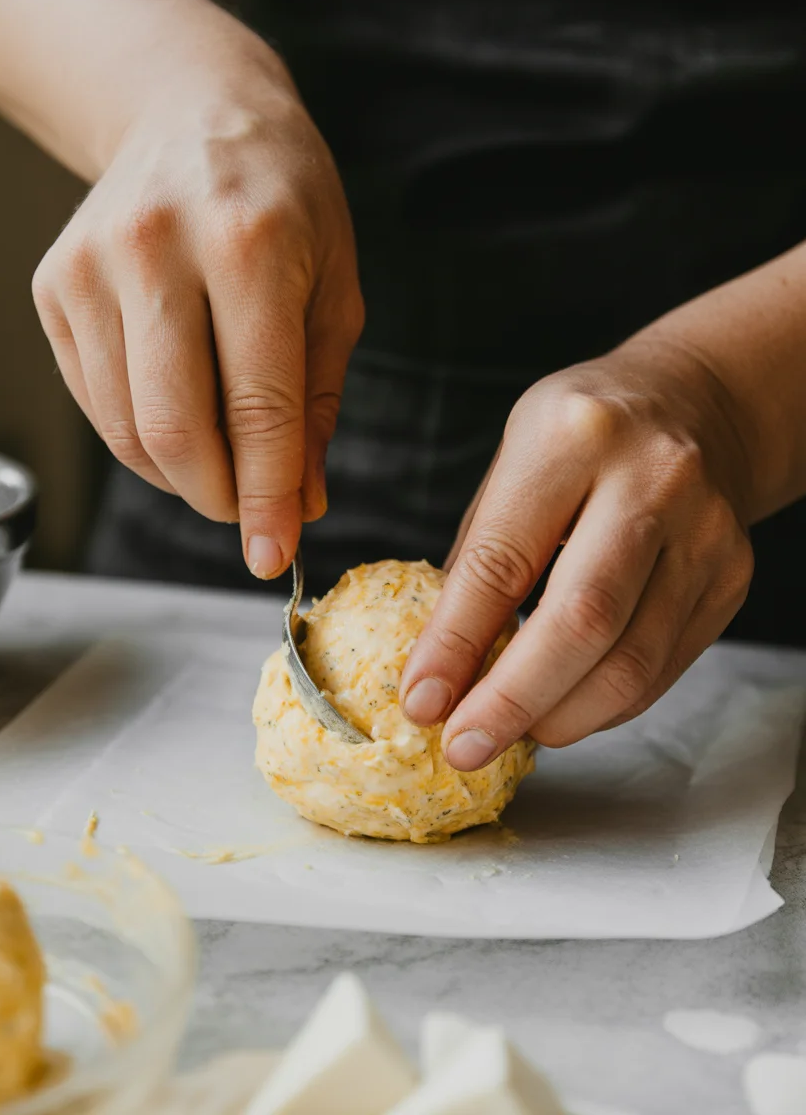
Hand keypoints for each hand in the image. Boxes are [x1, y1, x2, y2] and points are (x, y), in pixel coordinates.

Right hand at [31, 54, 362, 578]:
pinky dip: (144, 444)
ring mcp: (91, 268)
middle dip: (221, 500)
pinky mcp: (54, 289)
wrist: (192, 114)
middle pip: (177, 431)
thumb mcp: (335, 288)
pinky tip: (182, 425)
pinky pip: (97, 407)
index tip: (275, 556)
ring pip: (129, 431)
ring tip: (225, 466)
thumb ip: (317, 401)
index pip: (259, 409)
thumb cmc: (283, 201)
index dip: (268, 498)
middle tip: (251, 516)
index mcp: (248, 244)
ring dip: (183, 479)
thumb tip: (302, 502)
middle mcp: (156, 250)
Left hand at [399, 342, 754, 768]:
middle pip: (581, 622)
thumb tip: (440, 669)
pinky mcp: (731, 578)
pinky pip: (660, 669)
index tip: (421, 701)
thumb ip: (481, 558)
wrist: (696, 405)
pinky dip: (602, 706)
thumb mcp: (513, 462)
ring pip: (629, 662)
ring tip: (509, 733)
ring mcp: (704, 532)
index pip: (503, 560)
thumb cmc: (583, 435)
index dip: (455, 642)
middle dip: (511, 701)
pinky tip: (563, 707)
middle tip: (463, 746)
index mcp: (573, 436)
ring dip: (559, 717)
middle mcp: (652, 479)